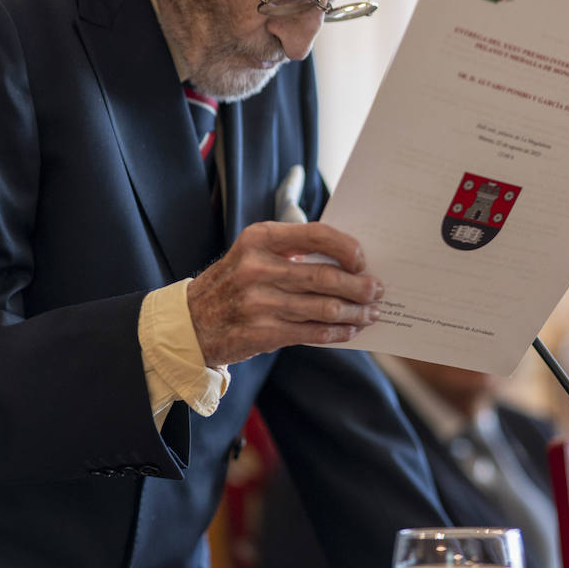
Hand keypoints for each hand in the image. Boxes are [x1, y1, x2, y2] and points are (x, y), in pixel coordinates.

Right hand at [187, 221, 382, 365]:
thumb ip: (293, 249)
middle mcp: (258, 268)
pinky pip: (311, 333)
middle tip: (377, 289)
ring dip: (354, 312)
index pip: (316, 234)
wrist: (191, 322)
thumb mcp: (253, 252)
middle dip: (359, 286)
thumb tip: (347, 258)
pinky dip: (336, 333)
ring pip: (323, 308)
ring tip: (370, 313)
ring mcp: (259, 303)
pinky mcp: (262, 333)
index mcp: (260, 239)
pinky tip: (349, 331)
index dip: (346, 247)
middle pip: (325, 276)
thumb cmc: (234, 282)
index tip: (363, 259)